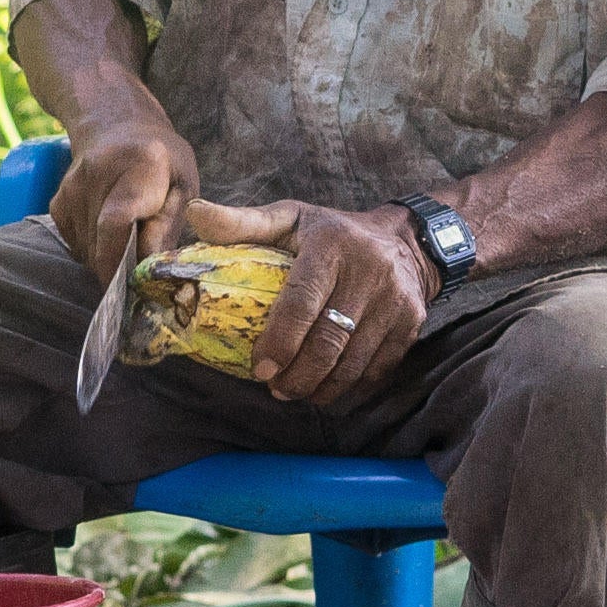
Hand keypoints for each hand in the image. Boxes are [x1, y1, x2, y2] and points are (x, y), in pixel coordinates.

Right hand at [50, 113, 200, 283]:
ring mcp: (71, 188)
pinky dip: (93, 250)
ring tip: (129, 239)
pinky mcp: (57, 203)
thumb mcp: (184, 186)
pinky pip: (76, 245)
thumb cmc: (162, 161)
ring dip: (108, 259)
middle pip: (100, 244)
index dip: (119, 261)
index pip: (116, 221)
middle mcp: (97, 174)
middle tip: (139, 272)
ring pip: (87, 251)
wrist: (116, 125)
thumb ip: (169, 225)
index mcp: (140, 165)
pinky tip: (108, 230)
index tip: (132, 287)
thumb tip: (148, 267)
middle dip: (120, 269)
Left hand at [187, 196, 436, 409]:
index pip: (303, 300)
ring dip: (321, 386)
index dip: (279, 340)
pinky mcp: (411, 324)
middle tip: (275, 387)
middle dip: (297, 374)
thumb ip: (242, 223)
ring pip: (353, 361)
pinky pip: (377, 368)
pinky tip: (327, 389)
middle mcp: (369, 272)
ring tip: (295, 391)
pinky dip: (350, 386)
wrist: (407, 241)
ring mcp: (395, 301)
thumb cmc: (332, 233)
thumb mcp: (290, 218)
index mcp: (331, 245)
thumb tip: (195, 215)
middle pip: (328, 339)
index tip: (259, 367)